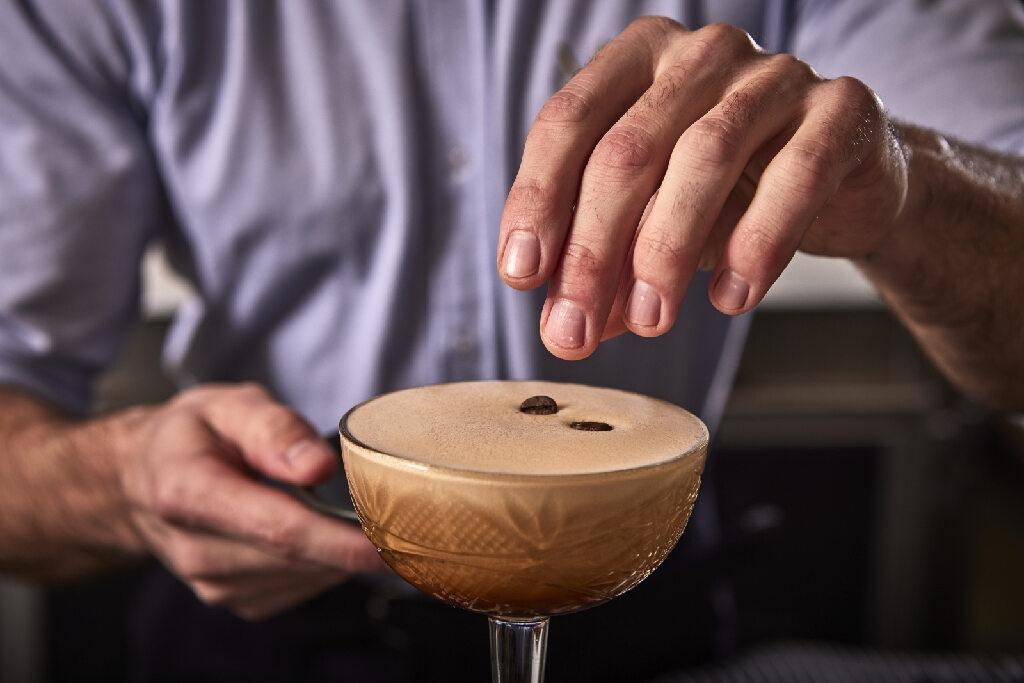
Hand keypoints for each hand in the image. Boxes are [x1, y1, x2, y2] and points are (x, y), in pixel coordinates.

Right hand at [118, 383, 383, 619]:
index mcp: (188, 493)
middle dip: (356, 541)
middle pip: (296, 556)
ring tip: (353, 509)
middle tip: (404, 514)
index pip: (275, 528)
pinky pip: (301, 586)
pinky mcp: (235, 600)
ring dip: (341, 549)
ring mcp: (213, 584)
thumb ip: (273, 429)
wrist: (144, 480)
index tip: (388, 543)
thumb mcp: (228, 405)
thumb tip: (320, 465)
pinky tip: (320, 531)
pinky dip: (325, 561)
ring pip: (306, 575)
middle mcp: (196, 550)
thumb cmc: (192, 435)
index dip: (337, 540)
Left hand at [497, 17, 908, 358]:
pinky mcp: (840, 109)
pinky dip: (758, 243)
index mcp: (636, 61)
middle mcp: (699, 53)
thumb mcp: (650, 227)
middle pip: (628, 149)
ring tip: (652, 320)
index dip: (537, 198)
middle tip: (575, 327)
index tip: (520, 275)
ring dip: (667, 250)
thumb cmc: (726, 196)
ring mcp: (773, 73)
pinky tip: (731, 298)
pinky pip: (795, 175)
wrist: (841, 183)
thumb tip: (565, 331)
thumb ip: (607, 268)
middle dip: (593, 249)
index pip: (568, 121)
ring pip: (705, 156)